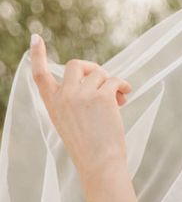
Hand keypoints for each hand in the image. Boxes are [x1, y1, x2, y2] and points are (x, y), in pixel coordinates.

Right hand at [29, 33, 131, 178]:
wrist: (99, 163)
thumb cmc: (88, 143)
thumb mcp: (71, 118)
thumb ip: (75, 97)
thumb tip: (97, 76)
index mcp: (53, 104)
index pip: (40, 76)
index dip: (38, 56)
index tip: (36, 38)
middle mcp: (64, 96)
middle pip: (76, 65)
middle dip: (93, 69)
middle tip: (104, 82)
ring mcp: (82, 95)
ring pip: (100, 73)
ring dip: (111, 84)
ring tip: (117, 100)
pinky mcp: (102, 96)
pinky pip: (116, 80)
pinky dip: (124, 87)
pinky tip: (126, 96)